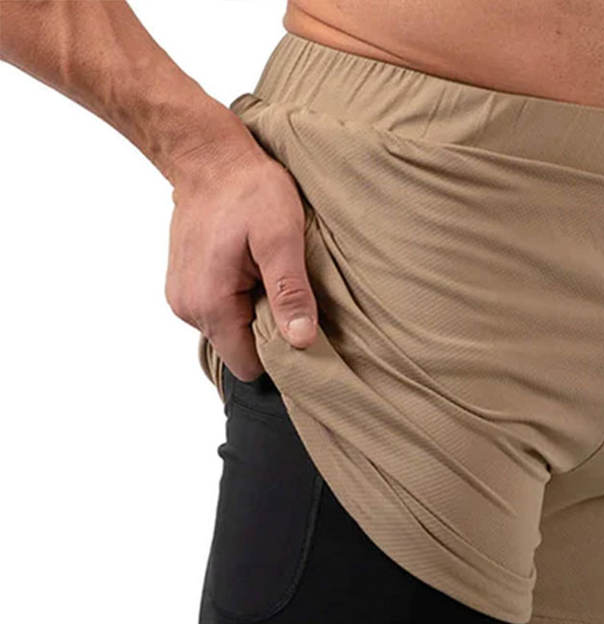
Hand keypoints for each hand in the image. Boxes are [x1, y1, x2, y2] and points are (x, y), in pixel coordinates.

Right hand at [164, 131, 318, 380]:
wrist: (208, 157)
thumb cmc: (249, 190)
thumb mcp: (281, 238)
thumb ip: (290, 292)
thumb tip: (301, 340)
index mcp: (211, 305)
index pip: (249, 366)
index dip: (278, 355)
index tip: (298, 326)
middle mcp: (188, 309)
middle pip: (239, 350)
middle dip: (267, 333)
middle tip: (285, 293)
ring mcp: (182, 299)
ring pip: (230, 332)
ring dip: (254, 314)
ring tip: (267, 276)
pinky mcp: (185, 287)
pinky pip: (220, 313)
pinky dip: (240, 300)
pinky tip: (250, 271)